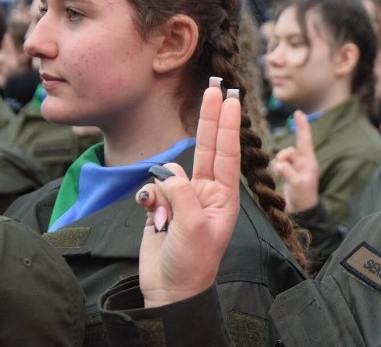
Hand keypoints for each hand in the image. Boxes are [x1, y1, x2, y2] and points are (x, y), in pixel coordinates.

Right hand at [134, 83, 241, 306]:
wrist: (170, 291)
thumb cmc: (192, 263)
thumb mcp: (194, 227)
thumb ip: (182, 194)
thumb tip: (169, 174)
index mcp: (224, 196)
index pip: (227, 153)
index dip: (228, 126)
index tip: (231, 101)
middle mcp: (207, 193)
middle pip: (207, 148)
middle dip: (210, 119)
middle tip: (215, 89)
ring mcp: (184, 199)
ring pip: (170, 173)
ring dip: (163, 191)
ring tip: (166, 220)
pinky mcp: (163, 207)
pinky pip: (153, 189)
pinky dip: (149, 200)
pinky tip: (152, 218)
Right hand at [271, 111, 318, 212]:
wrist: (302, 211)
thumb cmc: (304, 198)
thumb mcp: (297, 184)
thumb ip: (288, 171)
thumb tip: (279, 163)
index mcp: (309, 161)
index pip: (305, 140)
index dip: (302, 126)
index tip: (299, 113)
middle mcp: (303, 161)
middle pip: (289, 150)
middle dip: (283, 157)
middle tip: (281, 169)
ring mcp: (296, 167)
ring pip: (282, 157)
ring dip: (279, 165)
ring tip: (281, 176)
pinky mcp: (289, 173)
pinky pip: (279, 164)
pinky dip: (277, 169)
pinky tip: (279, 177)